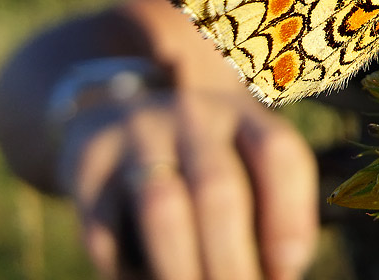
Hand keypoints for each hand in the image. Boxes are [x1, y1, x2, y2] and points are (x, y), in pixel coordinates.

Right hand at [57, 89, 316, 279]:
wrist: (106, 115)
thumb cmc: (193, 162)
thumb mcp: (235, 163)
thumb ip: (262, 216)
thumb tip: (277, 277)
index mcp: (241, 115)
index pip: (277, 153)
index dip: (291, 217)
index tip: (288, 271)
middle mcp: (192, 115)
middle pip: (218, 187)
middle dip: (231, 259)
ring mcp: (136, 134)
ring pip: (162, 206)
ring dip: (181, 268)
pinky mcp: (87, 163)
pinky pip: (105, 228)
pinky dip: (126, 271)